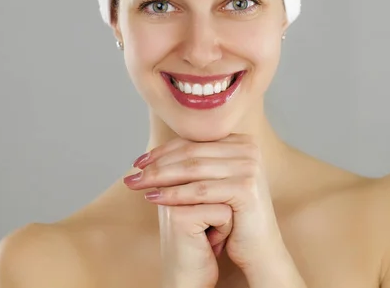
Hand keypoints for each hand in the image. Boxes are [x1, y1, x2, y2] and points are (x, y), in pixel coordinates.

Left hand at [124, 134, 285, 284]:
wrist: (257, 248)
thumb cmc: (231, 215)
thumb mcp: (214, 181)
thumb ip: (196, 162)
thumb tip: (157, 150)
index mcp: (240, 142)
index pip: (193, 141)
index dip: (162, 151)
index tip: (138, 162)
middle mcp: (248, 149)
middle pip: (191, 153)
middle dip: (157, 163)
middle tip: (132, 173)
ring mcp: (249, 166)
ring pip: (192, 169)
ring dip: (160, 176)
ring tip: (138, 184)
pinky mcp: (246, 187)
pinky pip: (200, 190)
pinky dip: (174, 194)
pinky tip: (155, 198)